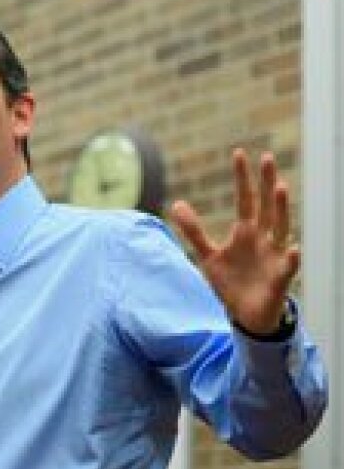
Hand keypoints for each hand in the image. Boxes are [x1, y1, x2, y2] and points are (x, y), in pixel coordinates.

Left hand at [170, 148, 298, 333]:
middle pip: (266, 206)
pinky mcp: (280, 278)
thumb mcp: (208, 256)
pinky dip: (291, 258)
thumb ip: (194, 231)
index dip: (242, 178)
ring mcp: (274, 256)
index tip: (239, 154)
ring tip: (280, 188)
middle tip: (267, 158)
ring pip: (281, 228)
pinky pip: (288, 267)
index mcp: (246, 232)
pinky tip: (293, 249)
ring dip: (282, 209)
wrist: (246, 314)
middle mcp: (263, 239)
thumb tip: (176, 203)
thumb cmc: (231, 282)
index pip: (245, 199)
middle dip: (267, 183)